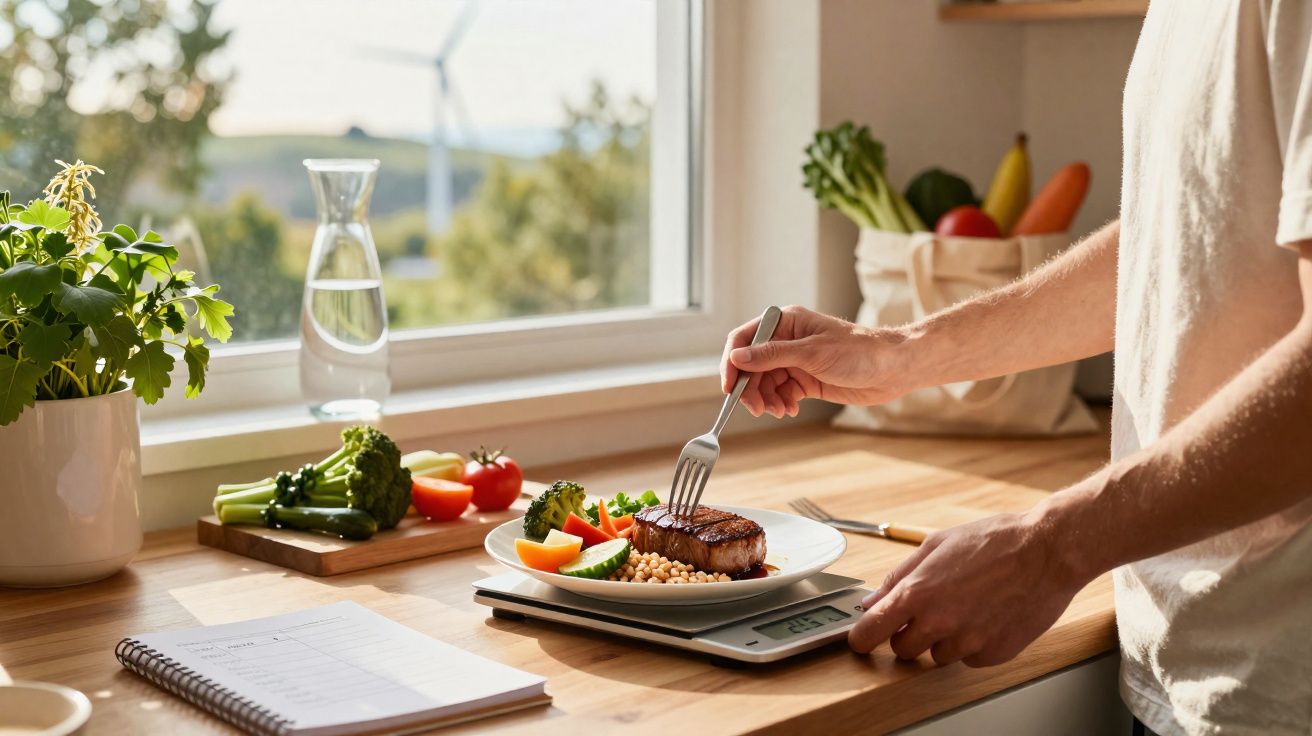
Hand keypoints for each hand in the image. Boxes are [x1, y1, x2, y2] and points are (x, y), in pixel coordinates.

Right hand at [720, 305, 915, 416]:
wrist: (892, 369)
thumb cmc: (858, 352)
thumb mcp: (811, 353)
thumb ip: (771, 356)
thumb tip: (737, 357)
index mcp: (785, 322)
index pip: (745, 339)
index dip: (732, 362)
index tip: (728, 386)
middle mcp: (787, 340)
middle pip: (752, 365)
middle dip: (750, 388)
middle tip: (757, 408)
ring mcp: (796, 361)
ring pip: (765, 382)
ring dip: (766, 399)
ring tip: (779, 410)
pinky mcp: (806, 380)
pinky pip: (780, 392)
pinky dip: (780, 403)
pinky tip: (790, 409)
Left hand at [847, 509, 1092, 666]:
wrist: (1046, 552)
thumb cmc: (994, 541)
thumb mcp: (936, 545)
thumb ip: (899, 576)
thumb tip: (873, 601)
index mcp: (918, 592)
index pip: (871, 631)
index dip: (861, 638)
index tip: (861, 640)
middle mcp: (939, 622)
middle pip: (902, 650)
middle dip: (908, 634)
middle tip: (928, 612)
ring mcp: (967, 642)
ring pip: (937, 656)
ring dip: (944, 639)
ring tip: (966, 607)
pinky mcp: (993, 654)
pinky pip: (970, 658)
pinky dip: (973, 644)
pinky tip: (987, 616)